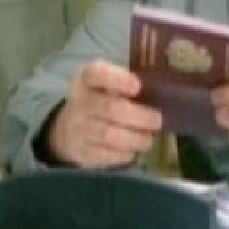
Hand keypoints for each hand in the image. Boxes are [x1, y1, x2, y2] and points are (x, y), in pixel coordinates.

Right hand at [46, 60, 162, 168]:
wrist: (69, 127)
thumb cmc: (99, 99)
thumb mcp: (107, 83)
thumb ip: (127, 83)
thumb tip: (159, 94)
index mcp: (87, 78)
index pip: (98, 73)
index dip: (118, 79)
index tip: (138, 86)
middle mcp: (78, 101)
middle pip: (109, 108)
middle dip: (139, 116)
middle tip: (157, 120)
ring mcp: (76, 127)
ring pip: (108, 134)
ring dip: (134, 138)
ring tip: (148, 139)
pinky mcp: (80, 151)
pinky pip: (104, 155)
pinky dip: (124, 153)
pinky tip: (133, 150)